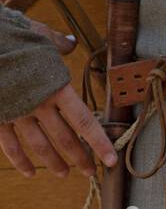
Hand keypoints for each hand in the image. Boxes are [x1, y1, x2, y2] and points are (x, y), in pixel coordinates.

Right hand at [0, 20, 115, 177]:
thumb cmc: (11, 36)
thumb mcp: (38, 35)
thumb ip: (57, 43)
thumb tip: (70, 42)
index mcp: (55, 88)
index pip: (84, 121)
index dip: (99, 143)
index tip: (111, 160)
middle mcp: (39, 105)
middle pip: (66, 139)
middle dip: (80, 158)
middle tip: (90, 172)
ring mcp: (18, 113)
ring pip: (41, 146)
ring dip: (54, 163)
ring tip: (64, 173)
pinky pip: (11, 146)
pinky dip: (21, 161)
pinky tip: (30, 172)